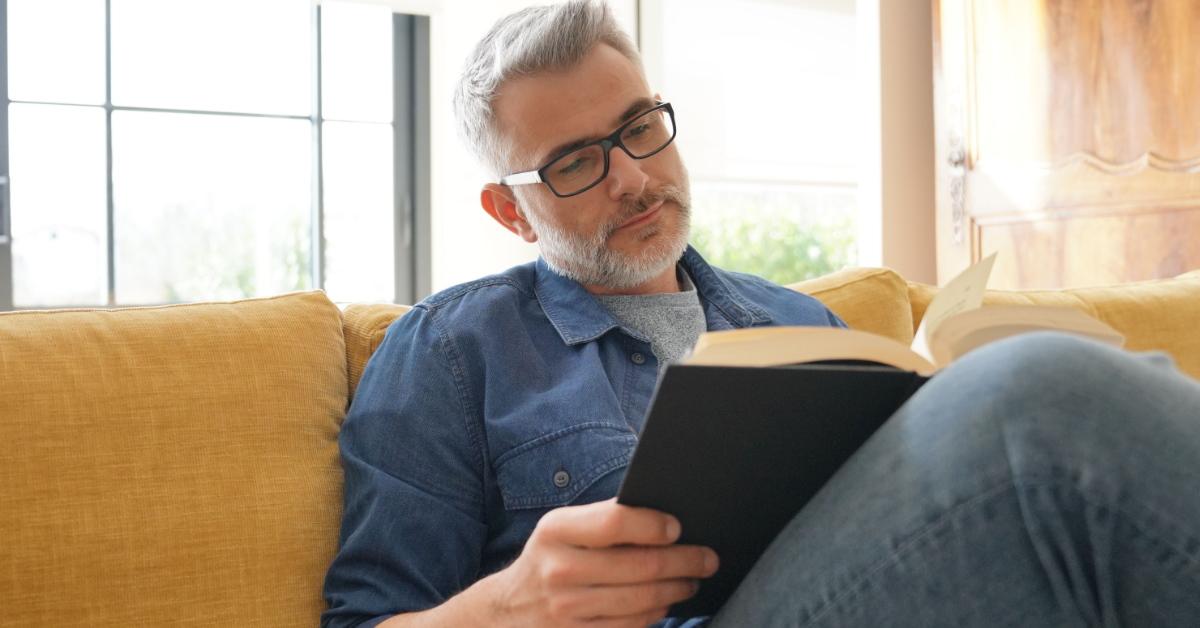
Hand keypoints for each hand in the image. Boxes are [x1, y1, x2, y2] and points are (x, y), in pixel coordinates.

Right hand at [484, 498, 718, 626]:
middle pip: (640, 566)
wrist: (508, 613)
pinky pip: (632, 626)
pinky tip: (665, 603)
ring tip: (692, 581)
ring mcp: (567, 610)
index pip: (614, 523)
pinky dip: (656, 614)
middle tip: (708, 558)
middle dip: (684, 562)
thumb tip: (665, 520)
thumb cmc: (550, 559)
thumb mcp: (562, 530)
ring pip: (642, 601)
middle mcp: (559, 570)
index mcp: (556, 531)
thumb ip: (603, 520)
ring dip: (677, 590)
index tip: (677, 527)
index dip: (652, 525)